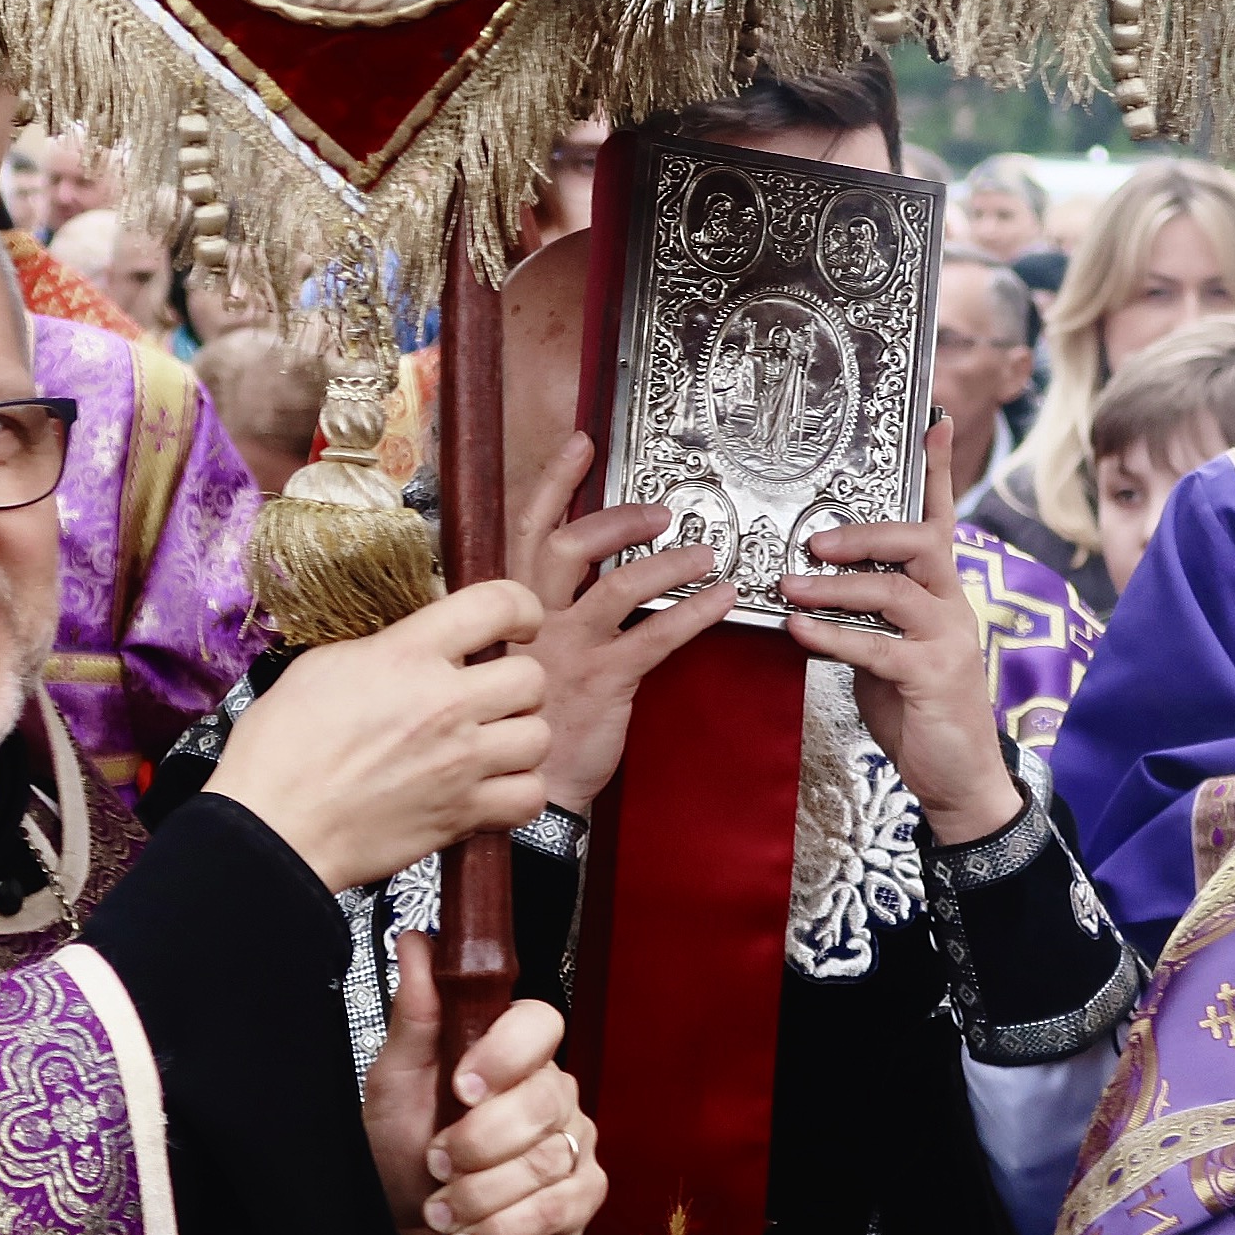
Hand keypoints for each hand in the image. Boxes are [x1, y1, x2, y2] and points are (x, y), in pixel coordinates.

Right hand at [215, 581, 552, 890]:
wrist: (274, 828)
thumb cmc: (281, 750)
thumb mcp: (322, 665)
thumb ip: (385, 646)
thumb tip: (421, 641)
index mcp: (407, 655)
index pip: (497, 604)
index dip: (519, 608)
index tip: (516, 622)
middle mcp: (445, 704)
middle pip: (532, 677)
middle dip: (514, 683)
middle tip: (488, 695)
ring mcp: (460, 762)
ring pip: (538, 737)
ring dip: (517, 738)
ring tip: (488, 743)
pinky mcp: (463, 814)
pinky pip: (530, 796)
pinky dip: (517, 793)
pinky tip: (489, 786)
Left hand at [364, 931, 603, 1234]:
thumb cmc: (399, 1157)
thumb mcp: (394, 1085)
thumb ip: (415, 1015)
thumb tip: (419, 940)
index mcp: (511, 1054)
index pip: (541, 1023)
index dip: (506, 1054)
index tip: (460, 1087)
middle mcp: (554, 1092)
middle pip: (543, 1100)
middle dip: (478, 1144)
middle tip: (435, 1162)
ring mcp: (576, 1145)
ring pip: (548, 1161)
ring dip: (480, 1195)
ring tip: (442, 1211)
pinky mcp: (584, 1198)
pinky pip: (562, 1209)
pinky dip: (506, 1230)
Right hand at [509, 432, 734, 810]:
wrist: (534, 790)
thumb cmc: (534, 720)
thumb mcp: (518, 655)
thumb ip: (540, 611)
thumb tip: (576, 570)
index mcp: (512, 609)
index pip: (527, 530)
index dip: (553, 483)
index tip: (579, 444)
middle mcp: (534, 622)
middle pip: (570, 546)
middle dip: (618, 519)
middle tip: (659, 510)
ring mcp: (569, 650)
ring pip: (619, 585)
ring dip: (668, 561)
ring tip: (706, 552)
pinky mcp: (605, 681)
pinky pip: (656, 635)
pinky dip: (694, 612)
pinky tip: (722, 599)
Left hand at [779, 421, 1019, 841]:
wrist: (959, 777)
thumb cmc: (919, 708)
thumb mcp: (890, 650)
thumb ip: (865, 615)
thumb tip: (811, 586)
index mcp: (943, 592)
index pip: (942, 520)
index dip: (938, 472)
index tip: (933, 421)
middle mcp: (953, 606)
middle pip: (921, 542)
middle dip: (866, 533)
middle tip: (815, 538)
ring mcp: (948, 641)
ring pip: (894, 592)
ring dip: (835, 587)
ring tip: (789, 585)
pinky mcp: (934, 678)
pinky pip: (878, 648)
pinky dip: (833, 637)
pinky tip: (799, 632)